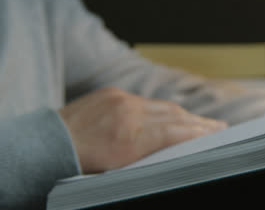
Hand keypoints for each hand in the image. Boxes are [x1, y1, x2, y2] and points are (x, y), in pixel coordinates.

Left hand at [59, 87, 227, 172]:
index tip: (218, 134)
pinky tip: (171, 115)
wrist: (45, 146)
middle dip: (200, 123)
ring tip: (200, 122)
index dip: (200, 133)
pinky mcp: (113, 92)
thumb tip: (175, 149)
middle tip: (219, 127)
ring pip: (163, 106)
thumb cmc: (79, 167)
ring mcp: (120, 99)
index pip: (176, 133)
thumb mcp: (118, 172)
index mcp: (129, 139)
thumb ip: (149, 158)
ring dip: (183, 115)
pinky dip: (162, 109)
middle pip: (176, 116)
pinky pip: (146, 100)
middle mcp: (128, 114)